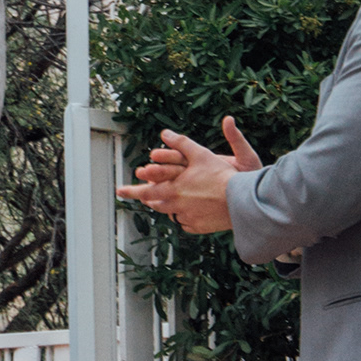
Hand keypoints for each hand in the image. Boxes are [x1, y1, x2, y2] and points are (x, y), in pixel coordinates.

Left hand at [118, 116, 257, 233]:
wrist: (242, 201)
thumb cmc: (222, 176)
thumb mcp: (200, 154)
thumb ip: (181, 143)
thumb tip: (165, 133)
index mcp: (173, 189)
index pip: (146, 191)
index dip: (131, 191)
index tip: (119, 191)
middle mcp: (177, 206)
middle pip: (157, 204)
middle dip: (150, 199)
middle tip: (146, 196)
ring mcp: (188, 218)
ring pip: (171, 214)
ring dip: (168, 207)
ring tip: (168, 201)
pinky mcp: (199, 227)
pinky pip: (187, 223)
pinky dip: (186, 217)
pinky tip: (191, 210)